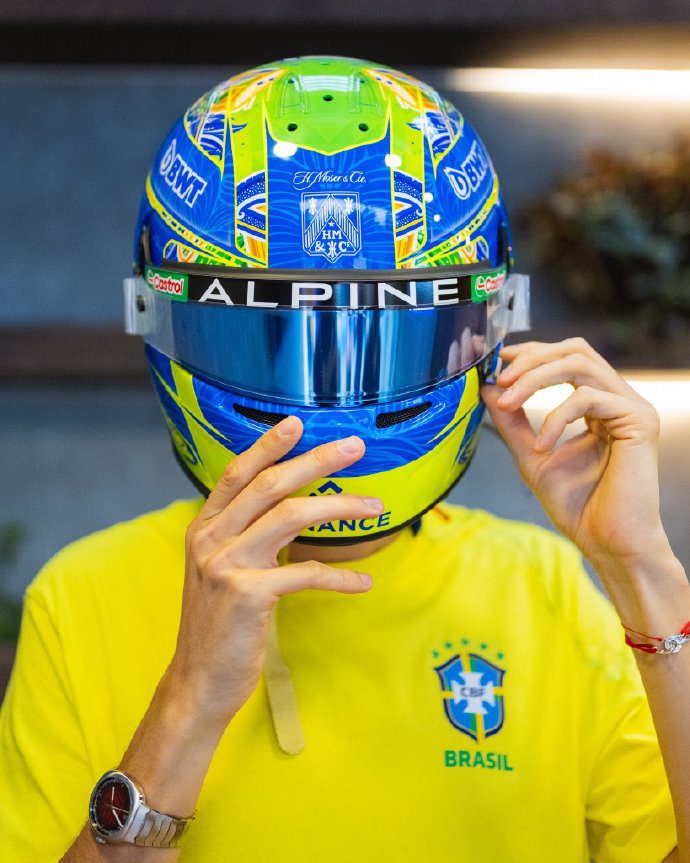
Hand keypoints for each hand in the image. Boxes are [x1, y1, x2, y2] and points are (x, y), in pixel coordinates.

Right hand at [168, 416, 380, 726]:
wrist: (198, 681)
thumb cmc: (218, 624)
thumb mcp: (217, 570)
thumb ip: (241, 535)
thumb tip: (286, 509)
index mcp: (202, 528)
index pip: (235, 474)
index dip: (266, 445)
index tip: (297, 423)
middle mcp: (210, 539)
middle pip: (270, 484)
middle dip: (317, 460)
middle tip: (355, 446)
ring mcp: (227, 565)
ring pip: (292, 516)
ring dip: (340, 506)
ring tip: (375, 507)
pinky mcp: (250, 595)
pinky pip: (307, 574)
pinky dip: (340, 577)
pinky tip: (362, 583)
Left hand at [480, 338, 667, 568]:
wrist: (608, 544)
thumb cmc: (579, 507)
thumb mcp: (532, 455)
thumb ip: (512, 421)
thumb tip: (487, 387)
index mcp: (598, 404)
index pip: (565, 358)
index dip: (529, 353)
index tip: (493, 362)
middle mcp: (618, 399)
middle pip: (575, 349)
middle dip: (531, 358)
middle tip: (499, 378)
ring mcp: (632, 407)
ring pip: (580, 364)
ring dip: (535, 379)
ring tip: (508, 403)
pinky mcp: (639, 421)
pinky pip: (588, 398)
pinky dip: (555, 418)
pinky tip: (542, 446)